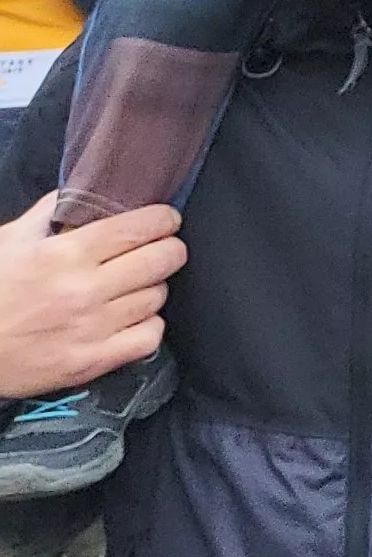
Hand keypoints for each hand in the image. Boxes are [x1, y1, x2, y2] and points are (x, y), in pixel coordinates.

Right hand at [0, 199, 184, 398]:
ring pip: (157, 297)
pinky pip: (149, 337)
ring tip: (136, 286)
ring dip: (153, 287)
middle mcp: (85, 290)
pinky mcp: (93, 361)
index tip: (166, 220)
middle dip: (170, 249)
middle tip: (164, 248)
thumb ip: (48, 215)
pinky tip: (133, 319)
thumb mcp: (9, 242)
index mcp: (64, 254)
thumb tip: (79, 195)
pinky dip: (149, 326)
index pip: (139, 227)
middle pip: (162, 260)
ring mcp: (92, 328)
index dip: (163, 220)